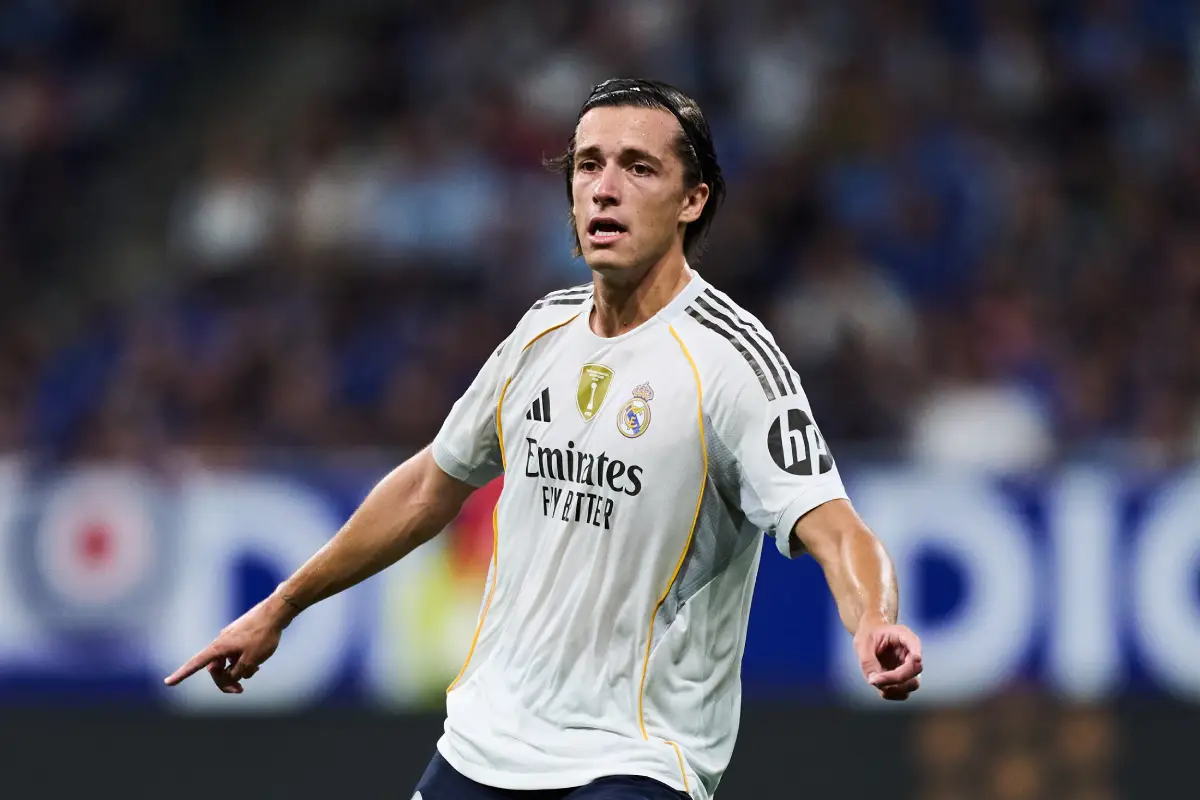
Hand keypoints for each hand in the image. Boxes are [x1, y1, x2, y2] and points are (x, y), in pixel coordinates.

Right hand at [163, 594, 293, 692]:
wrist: (277, 612)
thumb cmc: (263, 635)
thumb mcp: (251, 661)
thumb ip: (238, 673)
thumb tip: (232, 676)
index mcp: (219, 647)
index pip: (196, 664)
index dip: (181, 675)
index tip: (168, 682)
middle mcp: (221, 642)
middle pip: (215, 668)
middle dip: (225, 681)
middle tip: (240, 690)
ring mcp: (231, 638)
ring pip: (228, 662)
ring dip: (238, 671)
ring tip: (256, 670)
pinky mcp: (241, 636)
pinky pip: (237, 654)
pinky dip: (243, 661)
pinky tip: (258, 663)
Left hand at [854, 618, 921, 700]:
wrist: (869, 637)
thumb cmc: (867, 636)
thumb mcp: (862, 643)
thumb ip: (867, 661)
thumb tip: (873, 681)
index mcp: (902, 635)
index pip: (914, 642)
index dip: (917, 651)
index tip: (917, 657)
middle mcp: (909, 652)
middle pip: (915, 669)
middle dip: (896, 677)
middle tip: (874, 678)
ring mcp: (908, 667)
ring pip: (912, 684)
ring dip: (896, 688)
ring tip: (877, 682)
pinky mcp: (902, 679)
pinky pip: (903, 692)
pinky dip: (893, 694)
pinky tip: (881, 687)